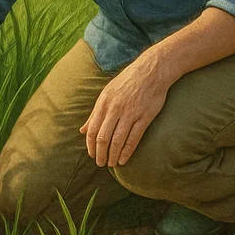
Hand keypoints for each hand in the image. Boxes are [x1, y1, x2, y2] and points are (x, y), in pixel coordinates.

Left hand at [79, 53, 173, 168]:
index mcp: (104, 102)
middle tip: (100, 163)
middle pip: (103, 137)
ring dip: (113, 155)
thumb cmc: (128, 82)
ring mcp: (130, 113)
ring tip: (111, 164)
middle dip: (100, 153)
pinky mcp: (144, 117)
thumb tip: (82, 130)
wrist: (152, 70)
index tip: (92, 155)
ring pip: (117, 140)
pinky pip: (134, 138)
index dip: (91, 145)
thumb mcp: (107, 93)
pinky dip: (127, 151)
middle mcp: (115, 109)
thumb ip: (95, 113)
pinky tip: (123, 159)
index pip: (93, 129)